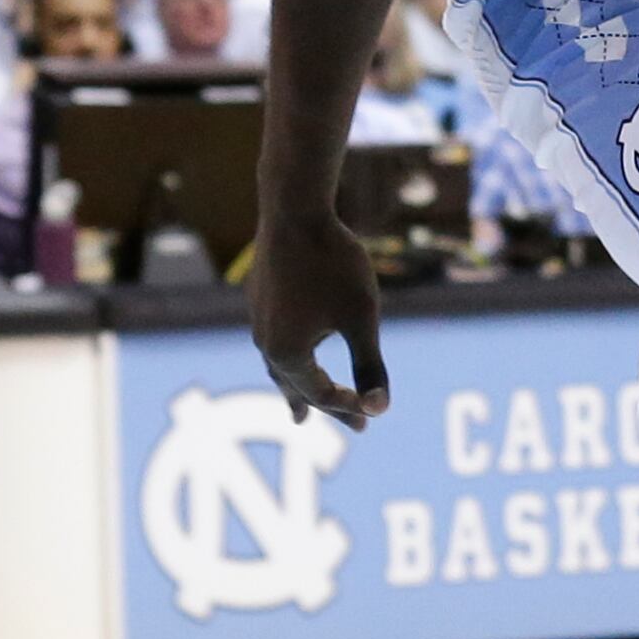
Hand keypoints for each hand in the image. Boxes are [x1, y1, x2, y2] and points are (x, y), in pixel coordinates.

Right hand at [251, 205, 391, 428]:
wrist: (294, 210)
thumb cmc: (333, 264)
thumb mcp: (361, 317)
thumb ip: (370, 365)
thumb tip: (381, 410)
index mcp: (287, 353)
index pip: (321, 394)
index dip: (349, 407)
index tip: (373, 417)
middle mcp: (265, 342)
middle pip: (296, 385)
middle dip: (326, 406)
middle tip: (352, 428)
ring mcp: (257, 319)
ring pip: (279, 365)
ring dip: (295, 387)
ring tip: (299, 407)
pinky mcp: (259, 298)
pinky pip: (273, 340)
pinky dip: (288, 358)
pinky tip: (292, 350)